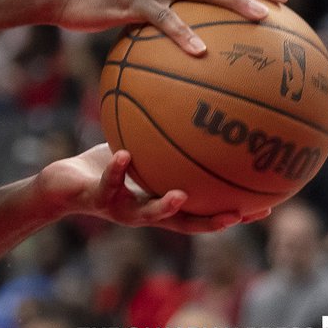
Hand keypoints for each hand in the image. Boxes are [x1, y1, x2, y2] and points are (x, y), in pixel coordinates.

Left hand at [35, 144, 265, 233]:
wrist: (61, 184)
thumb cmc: (101, 165)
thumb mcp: (135, 147)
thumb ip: (159, 135)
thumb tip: (186, 103)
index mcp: (161, 201)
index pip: (205, 211)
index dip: (234, 212)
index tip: (266, 205)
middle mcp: (147, 211)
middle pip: (188, 224)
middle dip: (214, 221)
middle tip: (241, 212)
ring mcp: (122, 209)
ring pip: (148, 215)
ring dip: (165, 207)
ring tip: (182, 195)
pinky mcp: (97, 198)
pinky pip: (109, 185)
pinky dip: (117, 170)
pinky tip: (125, 155)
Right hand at [50, 0, 289, 54]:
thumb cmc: (87, 1)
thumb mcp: (123, 1)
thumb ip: (149, 14)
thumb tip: (171, 46)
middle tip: (284, 1)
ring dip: (233, 1)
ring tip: (259, 18)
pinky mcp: (130, 0)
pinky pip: (164, 18)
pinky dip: (184, 34)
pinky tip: (201, 52)